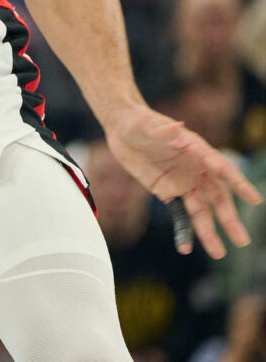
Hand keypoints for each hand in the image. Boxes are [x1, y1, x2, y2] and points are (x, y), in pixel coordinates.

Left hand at [106, 104, 262, 257]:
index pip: (221, 168)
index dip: (238, 183)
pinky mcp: (168, 191)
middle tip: (242, 241)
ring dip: (210, 231)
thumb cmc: (138, 122)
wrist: (122, 128)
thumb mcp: (147, 125)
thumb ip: (162, 130)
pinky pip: (179, 214)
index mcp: (197, 150)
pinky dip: (183, 231)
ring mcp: (183, 182)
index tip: (254, 199)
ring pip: (202, 210)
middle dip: (229, 219)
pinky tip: (185, 248)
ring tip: (219, 254)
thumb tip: (177, 127)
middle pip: (217, 197)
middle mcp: (195, 169)